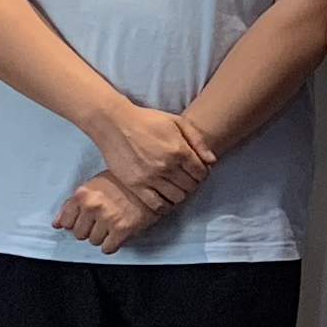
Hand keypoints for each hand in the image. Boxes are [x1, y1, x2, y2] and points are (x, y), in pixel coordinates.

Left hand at [53, 172, 163, 251]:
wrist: (153, 182)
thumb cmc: (124, 181)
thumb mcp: (96, 184)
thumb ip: (74, 203)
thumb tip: (57, 224)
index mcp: (83, 194)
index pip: (65, 221)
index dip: (75, 222)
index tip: (85, 221)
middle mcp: (92, 206)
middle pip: (79, 234)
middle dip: (89, 230)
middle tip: (102, 221)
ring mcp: (107, 219)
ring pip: (93, 242)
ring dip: (102, 237)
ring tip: (113, 225)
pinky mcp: (122, 230)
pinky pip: (107, 248)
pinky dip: (112, 245)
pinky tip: (118, 234)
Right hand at [89, 103, 214, 213]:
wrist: (114, 124)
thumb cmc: (147, 120)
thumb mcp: (177, 122)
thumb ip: (197, 140)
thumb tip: (212, 160)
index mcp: (179, 150)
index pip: (201, 173)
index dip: (203, 173)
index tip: (198, 171)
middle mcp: (166, 167)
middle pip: (190, 187)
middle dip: (193, 183)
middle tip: (186, 178)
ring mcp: (150, 178)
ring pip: (176, 198)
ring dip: (180, 194)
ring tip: (176, 187)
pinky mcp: (135, 186)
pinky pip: (157, 205)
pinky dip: (165, 205)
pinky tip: (164, 197)